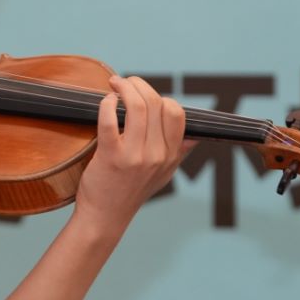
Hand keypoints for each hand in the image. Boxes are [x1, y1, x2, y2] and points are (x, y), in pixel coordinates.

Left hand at [73, 74, 196, 234]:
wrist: (105, 217)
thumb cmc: (130, 192)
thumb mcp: (162, 175)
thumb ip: (178, 154)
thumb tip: (194, 137)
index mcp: (170, 156)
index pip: (176, 114)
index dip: (160, 97)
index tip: (144, 96)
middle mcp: (156, 155)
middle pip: (157, 104)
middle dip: (139, 85)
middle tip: (125, 82)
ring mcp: (134, 156)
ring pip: (138, 107)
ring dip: (124, 87)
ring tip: (114, 84)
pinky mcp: (110, 157)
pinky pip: (110, 120)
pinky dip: (107, 103)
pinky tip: (105, 100)